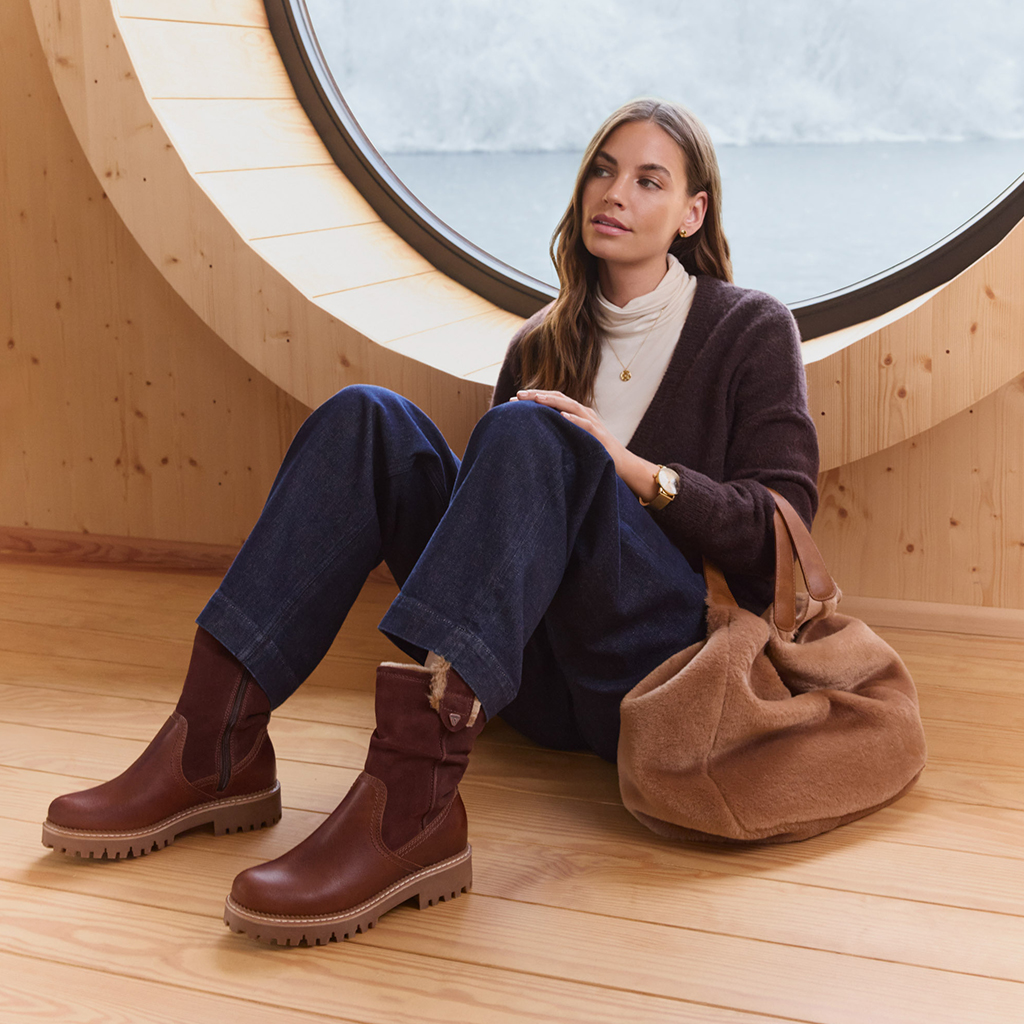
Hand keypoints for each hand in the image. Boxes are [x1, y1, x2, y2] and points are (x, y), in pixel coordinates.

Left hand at [513, 390, 661, 502]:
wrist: (622, 465)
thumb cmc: (594, 452)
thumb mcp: (573, 439)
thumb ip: (559, 432)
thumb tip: (534, 433)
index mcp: (576, 413)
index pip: (552, 400)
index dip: (534, 397)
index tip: (513, 399)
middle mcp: (583, 413)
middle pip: (558, 398)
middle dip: (537, 395)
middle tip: (517, 395)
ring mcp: (592, 422)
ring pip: (570, 406)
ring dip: (552, 401)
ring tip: (535, 399)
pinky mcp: (599, 435)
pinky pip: (586, 424)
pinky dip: (574, 419)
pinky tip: (561, 416)